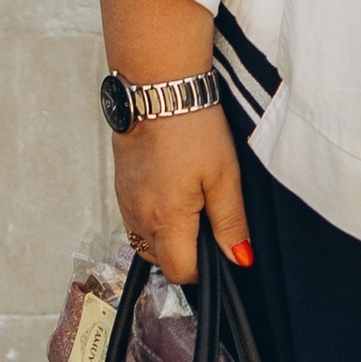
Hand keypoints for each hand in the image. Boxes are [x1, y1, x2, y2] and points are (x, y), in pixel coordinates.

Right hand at [112, 110, 251, 287]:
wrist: (157, 90)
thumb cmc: (192, 128)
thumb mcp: (224, 177)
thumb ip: (231, 223)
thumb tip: (240, 258)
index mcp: (166, 218)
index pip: (179, 271)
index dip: (202, 270)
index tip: (218, 251)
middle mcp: (139, 216)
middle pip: (160, 260)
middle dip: (184, 253)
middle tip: (206, 221)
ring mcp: (125, 203)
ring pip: (146, 241)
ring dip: (168, 236)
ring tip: (189, 204)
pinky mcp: (120, 188)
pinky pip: (136, 219)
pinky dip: (154, 217)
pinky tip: (171, 192)